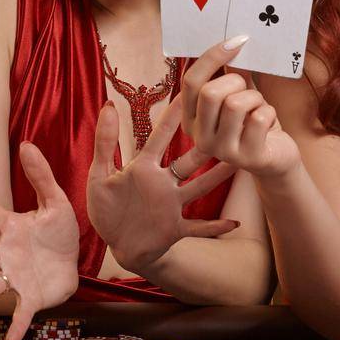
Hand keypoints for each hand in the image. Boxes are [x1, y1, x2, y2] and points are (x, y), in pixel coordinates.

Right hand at [0, 142, 79, 339]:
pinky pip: (21, 313)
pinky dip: (16, 328)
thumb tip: (25, 144)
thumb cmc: (59, 233)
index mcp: (11, 229)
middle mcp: (6, 254)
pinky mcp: (31, 296)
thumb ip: (41, 176)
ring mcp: (16, 277)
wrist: (75, 262)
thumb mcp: (56, 202)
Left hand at [86, 96, 239, 274]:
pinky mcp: (175, 228)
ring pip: (199, 187)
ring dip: (218, 177)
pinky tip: (235, 223)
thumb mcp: (99, 176)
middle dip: (207, 143)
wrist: (117, 246)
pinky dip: (216, 226)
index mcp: (143, 168)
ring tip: (239, 163)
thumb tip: (107, 105)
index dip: (173, 116)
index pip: (160, 136)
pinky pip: (199, 227)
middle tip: (226, 122)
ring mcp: (172, 205)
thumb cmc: (106, 210)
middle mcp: (163, 183)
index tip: (190, 92)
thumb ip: (104, 143)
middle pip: (189, 159)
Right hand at [180, 37, 302, 178]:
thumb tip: (232, 42)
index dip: (212, 57)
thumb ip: (231, 73)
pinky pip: (259, 117)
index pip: (191, 82)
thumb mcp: (240, 95)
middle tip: (249, 90)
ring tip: (259, 108)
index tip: (237, 41)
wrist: (277, 158)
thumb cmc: (254, 123)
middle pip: (209, 92)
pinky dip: (269, 112)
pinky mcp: (247, 157)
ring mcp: (222, 150)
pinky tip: (268, 124)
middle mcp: (200, 138)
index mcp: (191, 120)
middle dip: (237, 82)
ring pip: (235, 104)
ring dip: (256, 99)